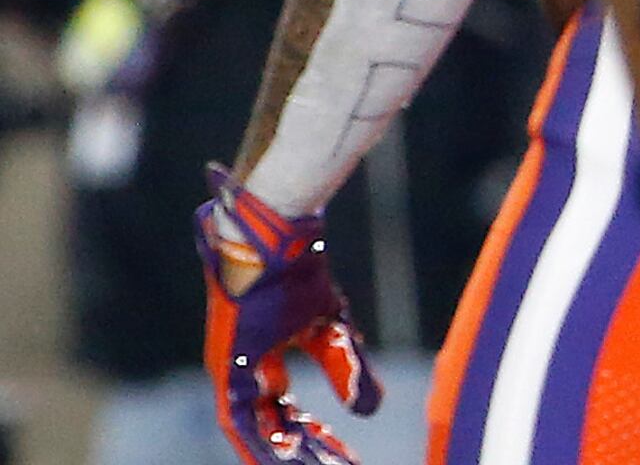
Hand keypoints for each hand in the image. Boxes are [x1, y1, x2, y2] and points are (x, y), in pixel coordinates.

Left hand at [197, 167, 379, 464]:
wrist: (271, 242)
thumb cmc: (298, 274)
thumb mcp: (332, 328)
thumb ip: (347, 367)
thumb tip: (366, 411)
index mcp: (266, 357)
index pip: (288, 411)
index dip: (317, 435)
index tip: (346, 456)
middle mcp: (245, 372)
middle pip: (277, 425)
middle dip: (309, 451)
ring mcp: (232, 373)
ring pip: (259, 431)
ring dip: (288, 454)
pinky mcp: (226, 371)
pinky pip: (240, 423)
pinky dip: (261, 445)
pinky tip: (284, 461)